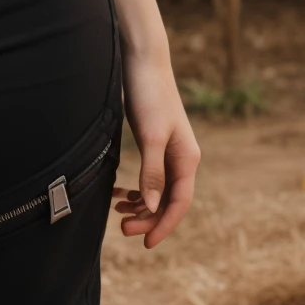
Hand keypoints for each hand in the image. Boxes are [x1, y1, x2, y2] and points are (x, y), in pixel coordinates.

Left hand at [113, 46, 199, 247]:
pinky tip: (119, 192)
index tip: (145, 244)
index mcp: (187, 159)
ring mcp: (169, 150)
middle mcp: (182, 158)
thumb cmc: (149, 95)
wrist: (143, 60)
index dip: (163, 226)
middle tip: (121, 228)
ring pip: (158, 190)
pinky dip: (137, 188)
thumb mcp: (150, 136)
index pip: (179, 203)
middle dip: (148, 218)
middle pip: (168, 200)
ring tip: (117, 212)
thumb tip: (151, 205)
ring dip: (141, 205)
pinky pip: (151, 176)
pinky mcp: (155, 142)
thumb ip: (152, 171)